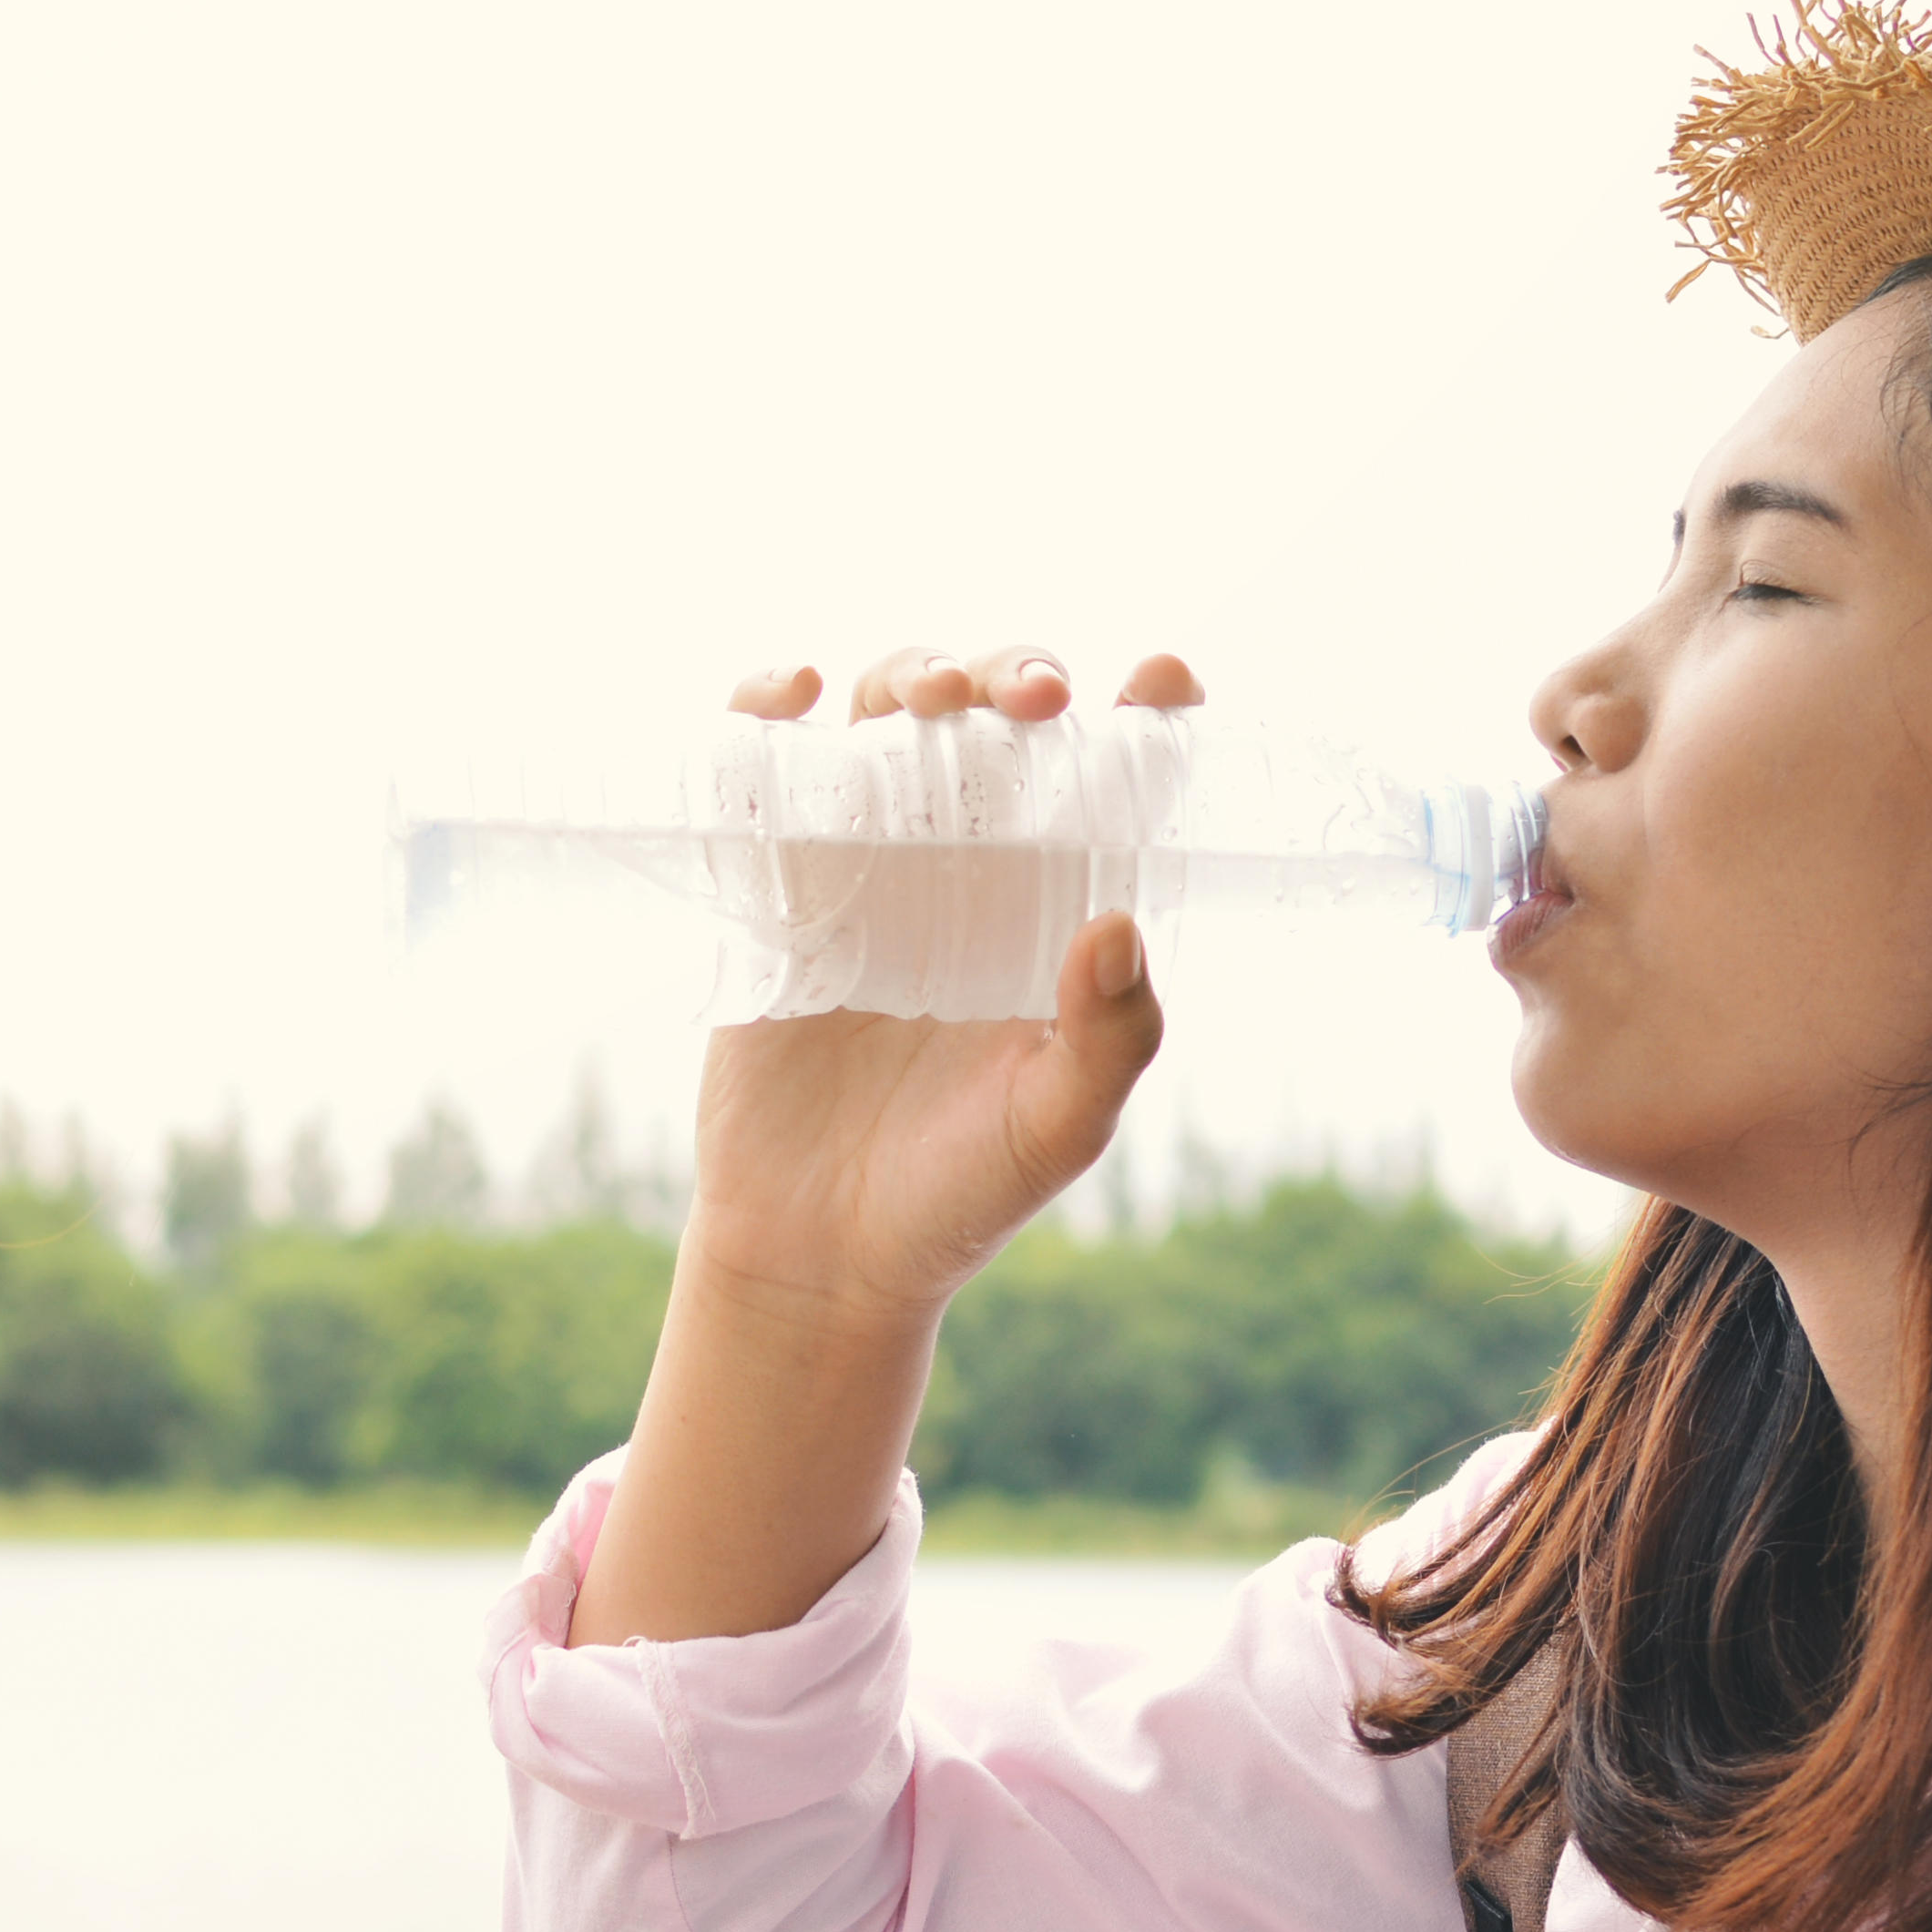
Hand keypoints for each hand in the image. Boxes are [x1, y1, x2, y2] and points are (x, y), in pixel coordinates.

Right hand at [680, 643, 1206, 1326]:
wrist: (818, 1256)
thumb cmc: (959, 1194)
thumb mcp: (1057, 1130)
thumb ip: (1109, 1041)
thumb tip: (1117, 922)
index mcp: (1058, 903)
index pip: (1114, 779)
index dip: (1145, 713)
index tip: (1165, 680)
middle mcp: (972, 865)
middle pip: (996, 719)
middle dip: (1017, 675)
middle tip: (1037, 700)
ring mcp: (868, 864)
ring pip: (888, 718)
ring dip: (910, 676)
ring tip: (929, 697)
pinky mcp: (774, 885)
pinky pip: (766, 770)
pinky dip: (768, 710)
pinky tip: (792, 694)